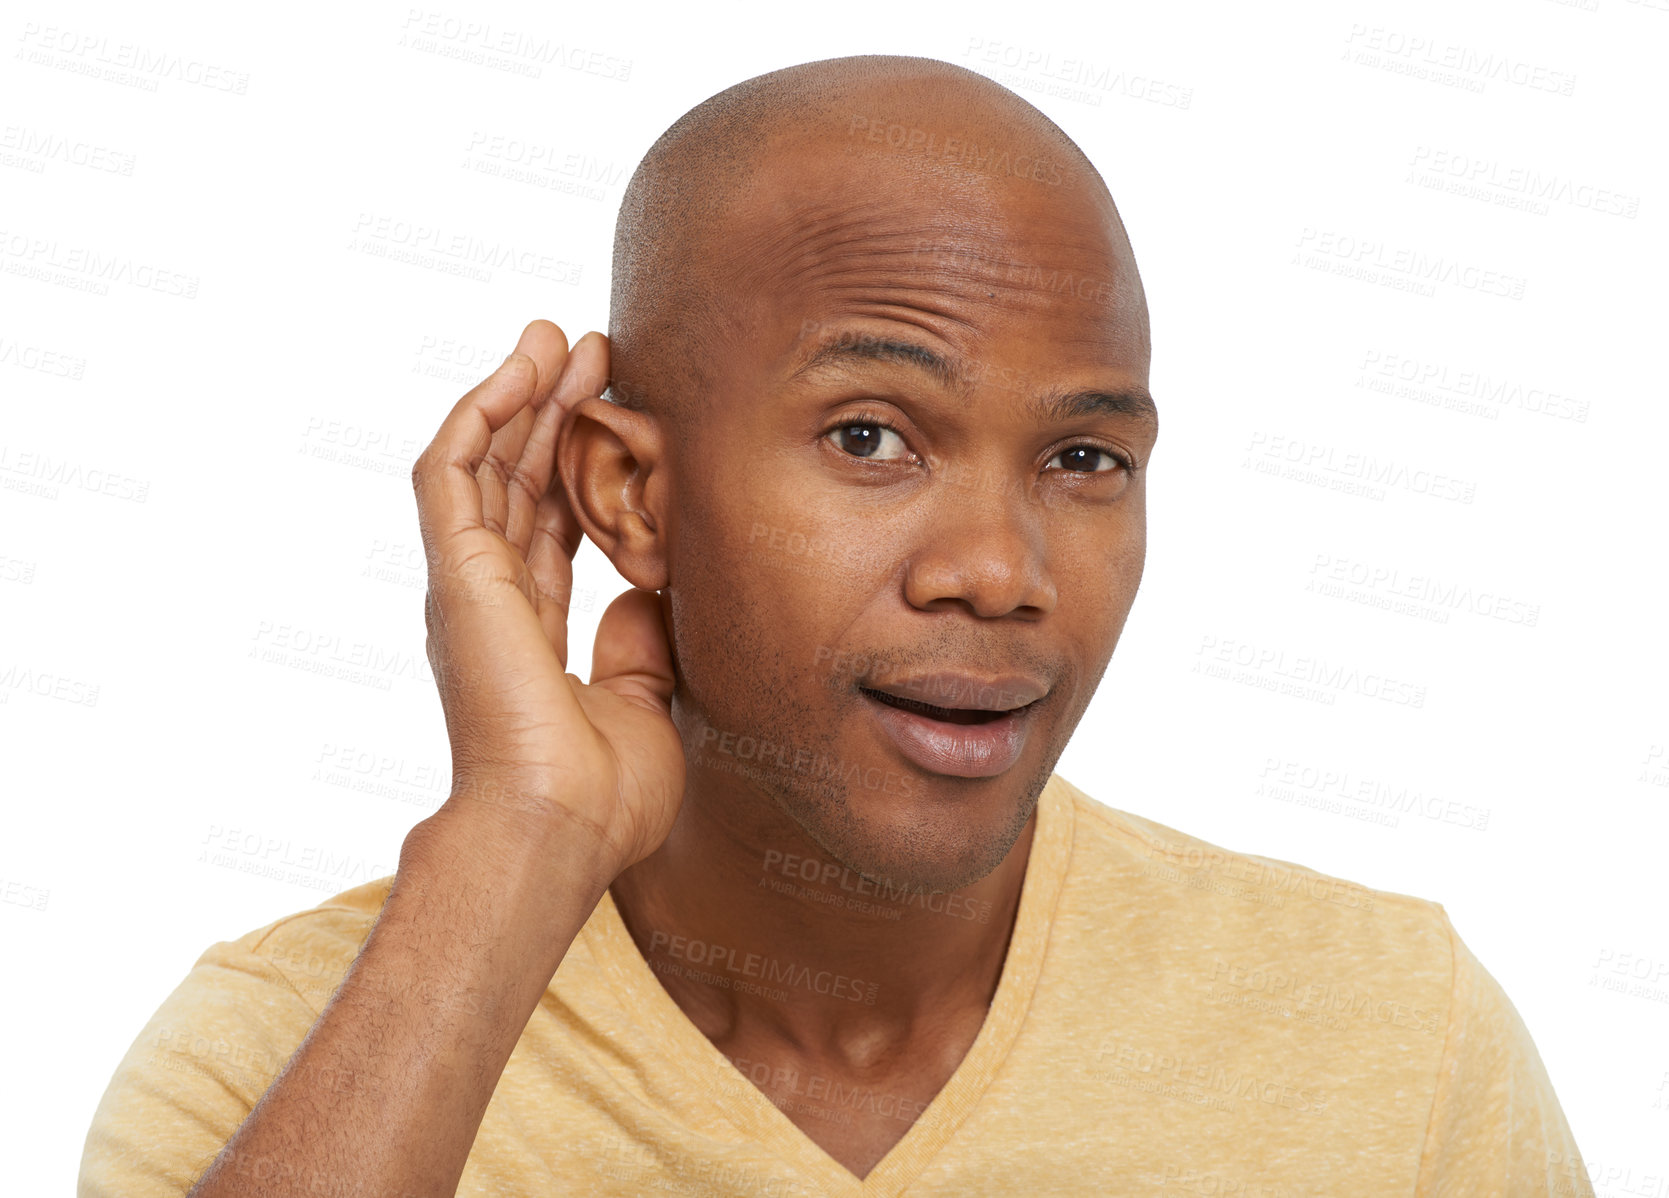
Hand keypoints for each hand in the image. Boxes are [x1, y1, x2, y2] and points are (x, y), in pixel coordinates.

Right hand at [409, 320, 683, 879]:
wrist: (560, 829)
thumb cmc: (602, 797)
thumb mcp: (644, 705)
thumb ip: (641, 644)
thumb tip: (650, 593)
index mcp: (529, 633)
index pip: (550, 526)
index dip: (576, 467)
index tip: (616, 416)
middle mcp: (490, 601)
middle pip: (517, 481)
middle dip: (551, 411)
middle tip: (592, 350)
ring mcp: (466, 585)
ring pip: (484, 461)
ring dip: (519, 394)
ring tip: (559, 336)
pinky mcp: (455, 572)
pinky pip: (454, 470)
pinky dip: (484, 412)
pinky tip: (523, 368)